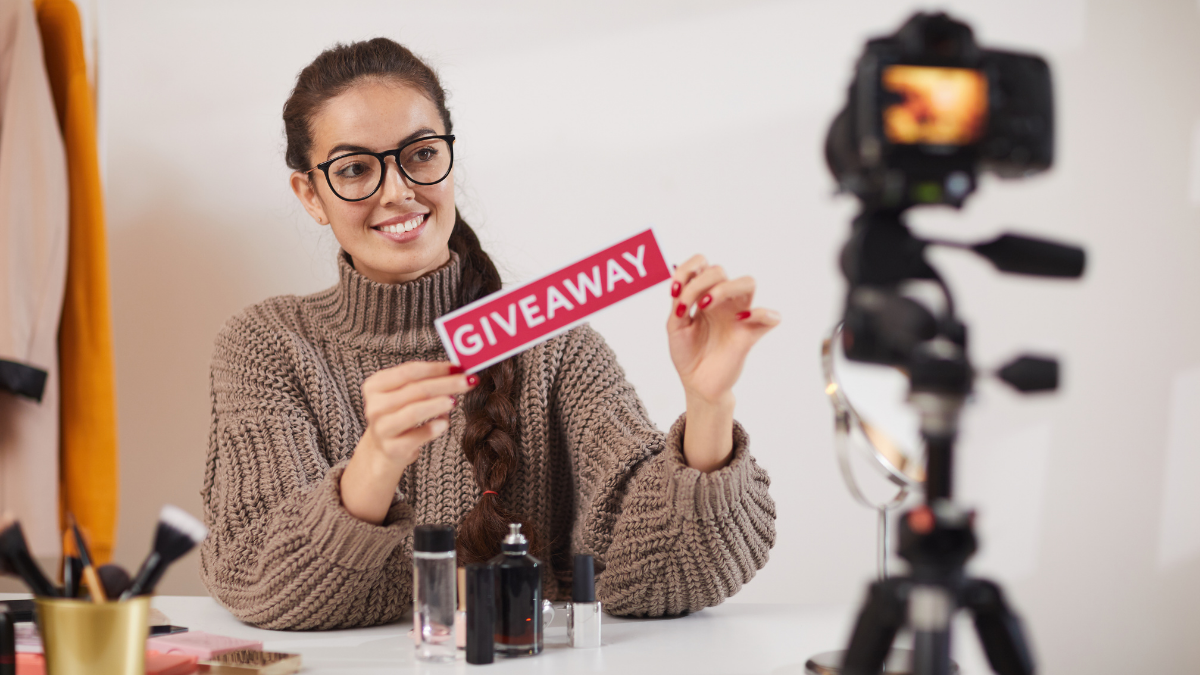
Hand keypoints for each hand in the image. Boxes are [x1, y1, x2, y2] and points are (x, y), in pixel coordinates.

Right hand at [340, 362, 476, 523]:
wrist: (384, 450)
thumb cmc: (400, 415)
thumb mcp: (405, 395)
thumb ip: (426, 381)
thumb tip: (459, 371)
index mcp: (376, 385)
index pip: (410, 371)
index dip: (437, 368)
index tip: (459, 367)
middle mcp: (375, 406)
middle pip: (415, 390)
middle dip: (446, 384)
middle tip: (468, 381)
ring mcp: (382, 428)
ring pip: (414, 412)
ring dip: (437, 404)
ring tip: (454, 401)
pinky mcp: (393, 448)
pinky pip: (416, 436)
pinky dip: (432, 429)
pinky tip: (444, 424)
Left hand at [667, 255, 779, 404]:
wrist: (696, 383)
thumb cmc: (687, 354)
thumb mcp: (675, 326)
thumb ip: (679, 302)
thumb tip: (681, 283)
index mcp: (703, 296)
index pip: (702, 264)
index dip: (687, 269)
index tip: (673, 291)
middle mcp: (723, 302)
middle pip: (720, 270)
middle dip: (699, 283)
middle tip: (688, 306)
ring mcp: (739, 315)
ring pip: (747, 282)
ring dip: (723, 288)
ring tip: (705, 305)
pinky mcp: (751, 334)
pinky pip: (770, 317)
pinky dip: (759, 313)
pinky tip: (739, 320)